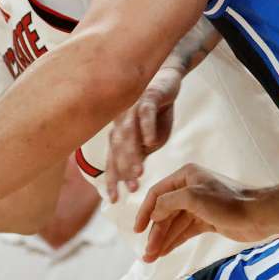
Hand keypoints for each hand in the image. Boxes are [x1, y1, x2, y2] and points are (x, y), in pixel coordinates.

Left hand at [104, 66, 182, 201]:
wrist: (167, 80)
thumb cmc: (157, 111)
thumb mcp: (151, 137)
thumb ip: (142, 153)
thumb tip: (135, 171)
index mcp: (119, 133)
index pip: (112, 160)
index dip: (112, 179)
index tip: (113, 199)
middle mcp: (120, 122)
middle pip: (118, 149)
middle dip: (124, 170)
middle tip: (132, 188)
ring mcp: (131, 108)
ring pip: (129, 133)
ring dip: (133, 153)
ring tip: (139, 172)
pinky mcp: (147, 96)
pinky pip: (145, 113)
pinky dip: (147, 128)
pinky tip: (151, 143)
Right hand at [134, 163, 264, 262]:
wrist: (259, 215)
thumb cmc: (227, 202)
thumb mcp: (193, 197)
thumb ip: (168, 202)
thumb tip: (153, 212)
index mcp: (185, 176)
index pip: (157, 193)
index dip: (145, 212)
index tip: (137, 231)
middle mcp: (190, 188)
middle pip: (165, 212)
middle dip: (154, 232)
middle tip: (147, 254)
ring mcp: (198, 205)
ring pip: (174, 224)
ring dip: (162, 240)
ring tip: (150, 258)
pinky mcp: (207, 220)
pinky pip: (184, 231)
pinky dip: (174, 241)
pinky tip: (164, 252)